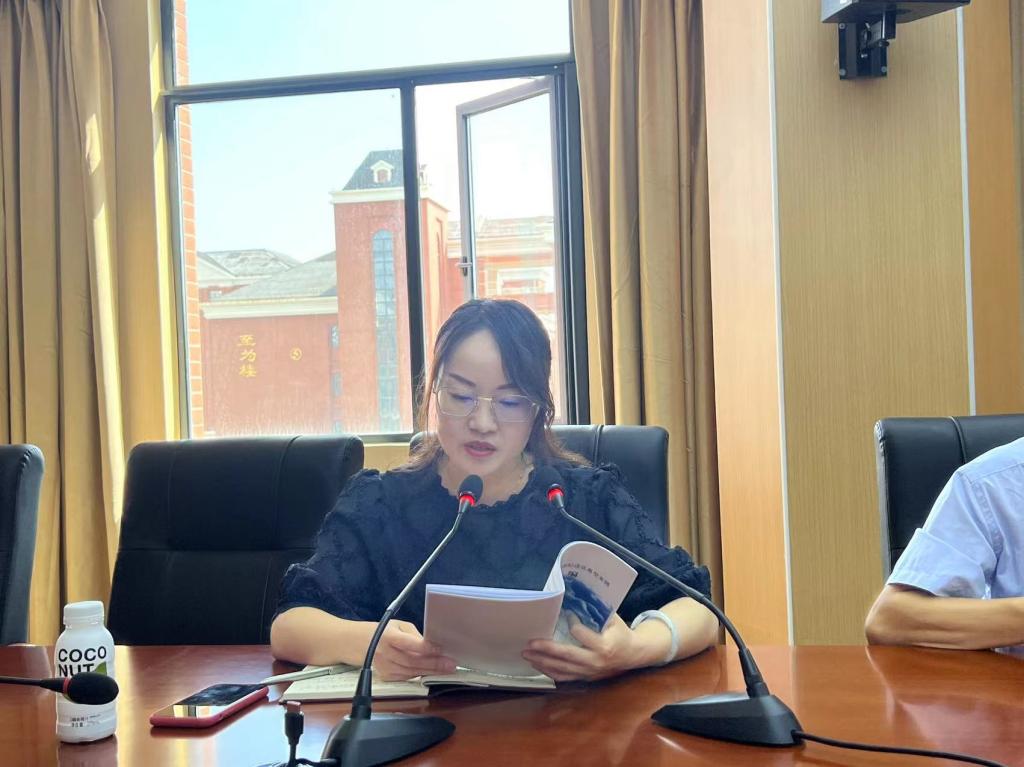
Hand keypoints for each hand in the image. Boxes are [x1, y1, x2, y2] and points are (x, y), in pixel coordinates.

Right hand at [372, 620, 456, 680]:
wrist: (358, 642)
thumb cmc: (382, 631)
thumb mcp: (398, 625)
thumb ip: (414, 635)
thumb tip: (432, 645)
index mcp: (389, 636)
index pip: (409, 643)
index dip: (425, 648)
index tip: (440, 649)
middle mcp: (385, 653)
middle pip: (412, 661)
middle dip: (434, 664)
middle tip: (450, 664)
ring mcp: (385, 667)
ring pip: (411, 672)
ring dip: (430, 671)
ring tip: (446, 669)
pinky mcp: (386, 676)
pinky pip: (407, 677)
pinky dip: (420, 674)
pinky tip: (431, 672)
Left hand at [520, 614, 642, 681]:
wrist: (633, 655)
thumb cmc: (621, 633)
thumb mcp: (614, 619)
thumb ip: (597, 611)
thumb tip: (574, 598)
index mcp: (604, 645)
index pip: (580, 634)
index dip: (572, 623)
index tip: (567, 614)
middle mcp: (595, 662)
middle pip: (566, 656)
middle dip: (546, 650)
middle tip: (529, 643)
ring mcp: (589, 672)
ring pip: (561, 670)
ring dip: (542, 662)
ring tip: (527, 654)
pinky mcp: (585, 678)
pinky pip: (563, 678)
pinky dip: (549, 672)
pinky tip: (537, 665)